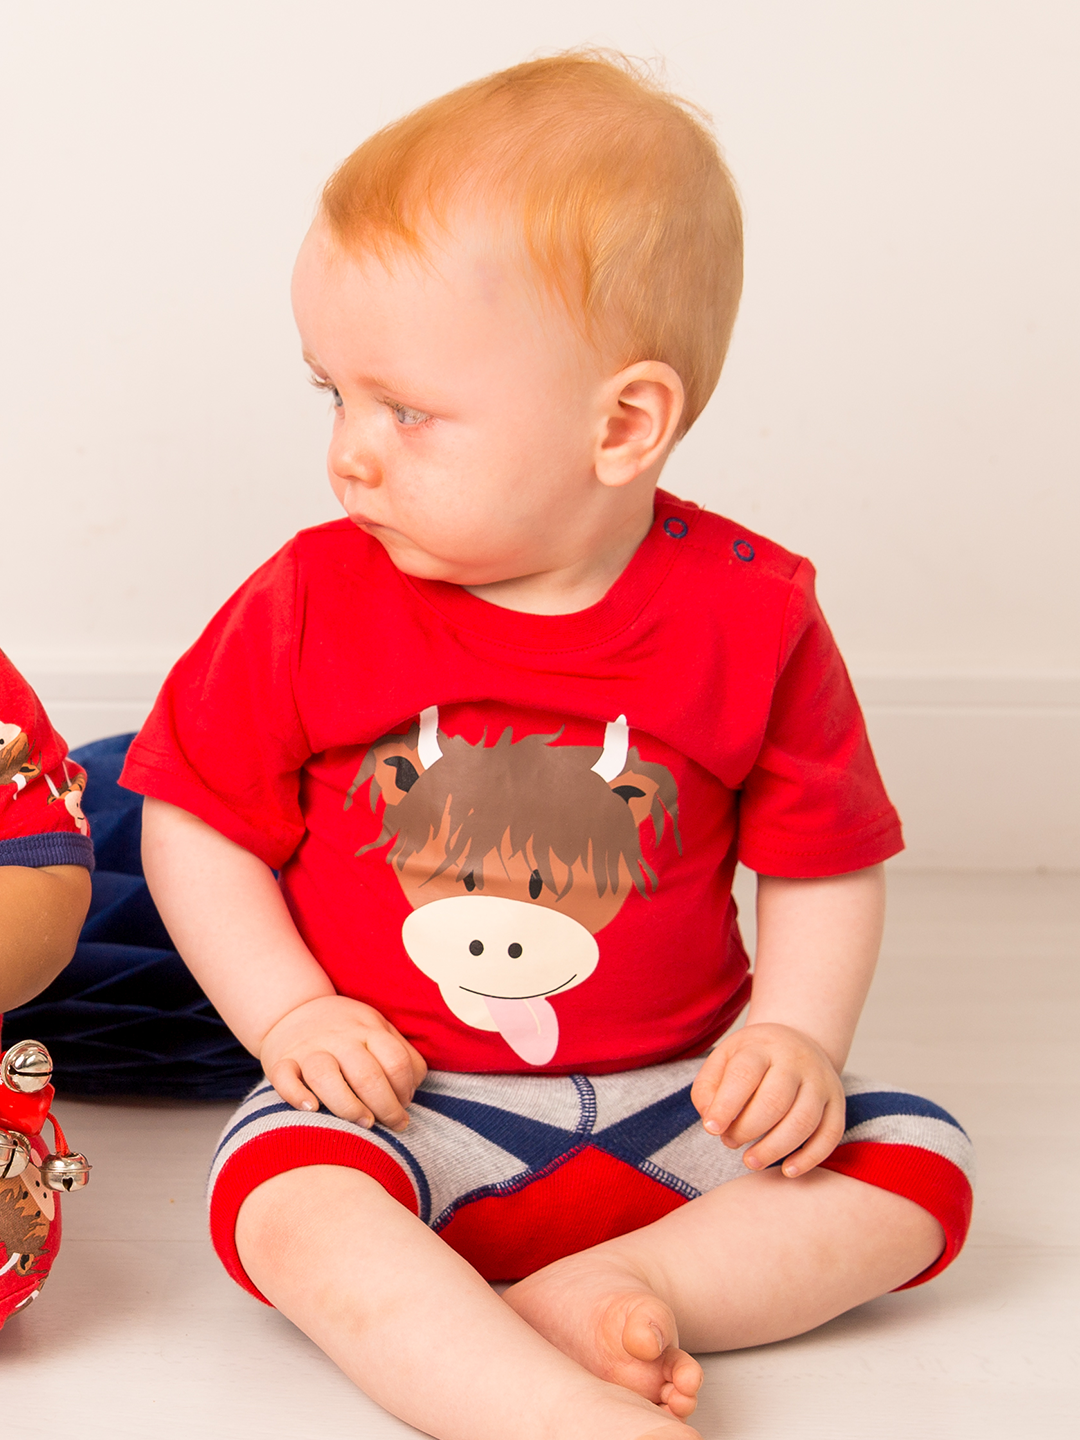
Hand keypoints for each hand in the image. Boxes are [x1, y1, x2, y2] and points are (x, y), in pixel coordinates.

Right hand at [260, 995, 427, 1130]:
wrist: (293, 1008)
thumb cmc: (346, 1030)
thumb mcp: (378, 1028)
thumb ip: (400, 1054)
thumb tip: (412, 1091)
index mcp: (368, 1029)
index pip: (396, 1061)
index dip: (406, 1089)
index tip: (404, 1106)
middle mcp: (340, 1038)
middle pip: (367, 1074)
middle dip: (386, 1107)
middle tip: (392, 1124)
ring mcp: (309, 1048)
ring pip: (326, 1076)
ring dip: (348, 1106)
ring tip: (364, 1122)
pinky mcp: (281, 1060)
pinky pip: (284, 1078)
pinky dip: (296, 1095)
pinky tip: (311, 1109)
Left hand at [690, 1022, 845, 1176]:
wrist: (796, 1044)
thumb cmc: (752, 1060)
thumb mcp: (723, 1061)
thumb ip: (708, 1090)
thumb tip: (711, 1122)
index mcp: (762, 1047)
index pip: (744, 1074)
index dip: (726, 1105)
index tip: (711, 1129)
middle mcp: (796, 1061)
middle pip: (775, 1101)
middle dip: (748, 1129)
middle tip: (730, 1142)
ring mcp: (821, 1081)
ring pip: (803, 1121)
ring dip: (775, 1149)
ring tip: (751, 1161)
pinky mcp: (837, 1102)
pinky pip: (831, 1134)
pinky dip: (810, 1158)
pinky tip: (788, 1170)